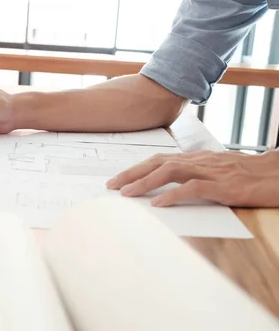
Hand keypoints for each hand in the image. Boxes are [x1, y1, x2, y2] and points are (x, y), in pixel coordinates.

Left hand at [106, 149, 278, 206]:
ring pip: (170, 172)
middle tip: (111, 185)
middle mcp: (200, 161)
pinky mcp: (224, 187)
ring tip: (127, 193)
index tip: (118, 178)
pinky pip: (193, 188)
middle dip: (132, 173)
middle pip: (158, 162)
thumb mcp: (218, 172)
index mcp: (197, 158)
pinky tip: (158, 203)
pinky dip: (173, 195)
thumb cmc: (250, 175)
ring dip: (145, 182)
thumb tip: (169, 187)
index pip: (160, 159)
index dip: (137, 168)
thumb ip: (195, 175)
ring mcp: (212, 172)